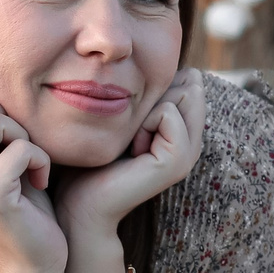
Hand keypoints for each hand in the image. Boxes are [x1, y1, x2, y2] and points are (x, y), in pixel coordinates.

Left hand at [53, 70, 206, 257]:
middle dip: (155, 97)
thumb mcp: (127, 118)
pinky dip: (144, 123)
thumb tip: (180, 68)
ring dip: (148, 110)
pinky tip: (133, 151)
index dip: (158, 89)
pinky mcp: (178, 161)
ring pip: (183, 94)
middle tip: (132, 133)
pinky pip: (168, 113)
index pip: (191, 81)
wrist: (80, 204)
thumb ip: (151, 96)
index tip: (133, 122)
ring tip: (132, 142)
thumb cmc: (92, 160)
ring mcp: (189, 154)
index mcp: (184, 132)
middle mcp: (193, 142)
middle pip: (191, 85)